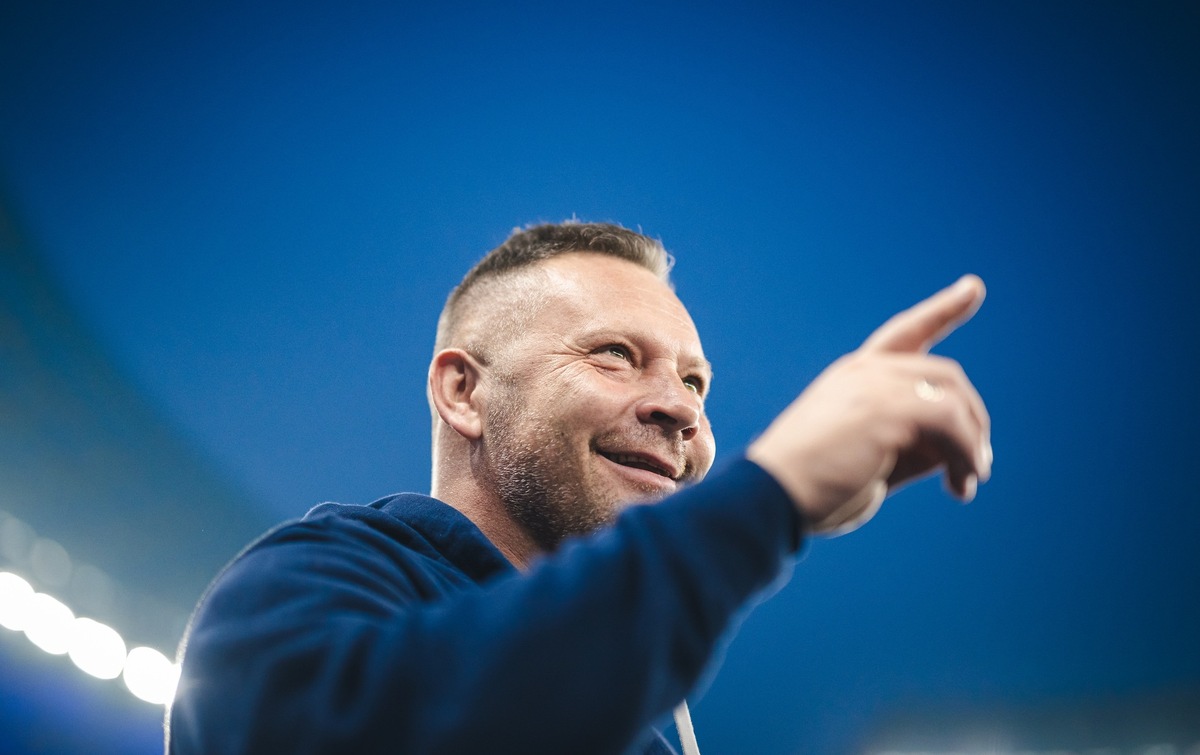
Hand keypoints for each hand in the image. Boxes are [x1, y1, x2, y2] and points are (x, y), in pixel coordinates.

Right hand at [747, 275, 990, 535]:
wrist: (773, 497)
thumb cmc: (814, 489)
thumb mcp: (871, 460)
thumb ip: (911, 446)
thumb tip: (960, 452)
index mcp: (854, 376)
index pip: (905, 332)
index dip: (942, 310)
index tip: (973, 288)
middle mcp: (865, 371)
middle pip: (945, 376)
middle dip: (972, 420)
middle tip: (977, 468)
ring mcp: (876, 385)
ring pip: (954, 399)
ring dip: (971, 443)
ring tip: (968, 482)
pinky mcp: (888, 408)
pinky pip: (951, 424)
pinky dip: (966, 455)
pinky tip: (961, 485)